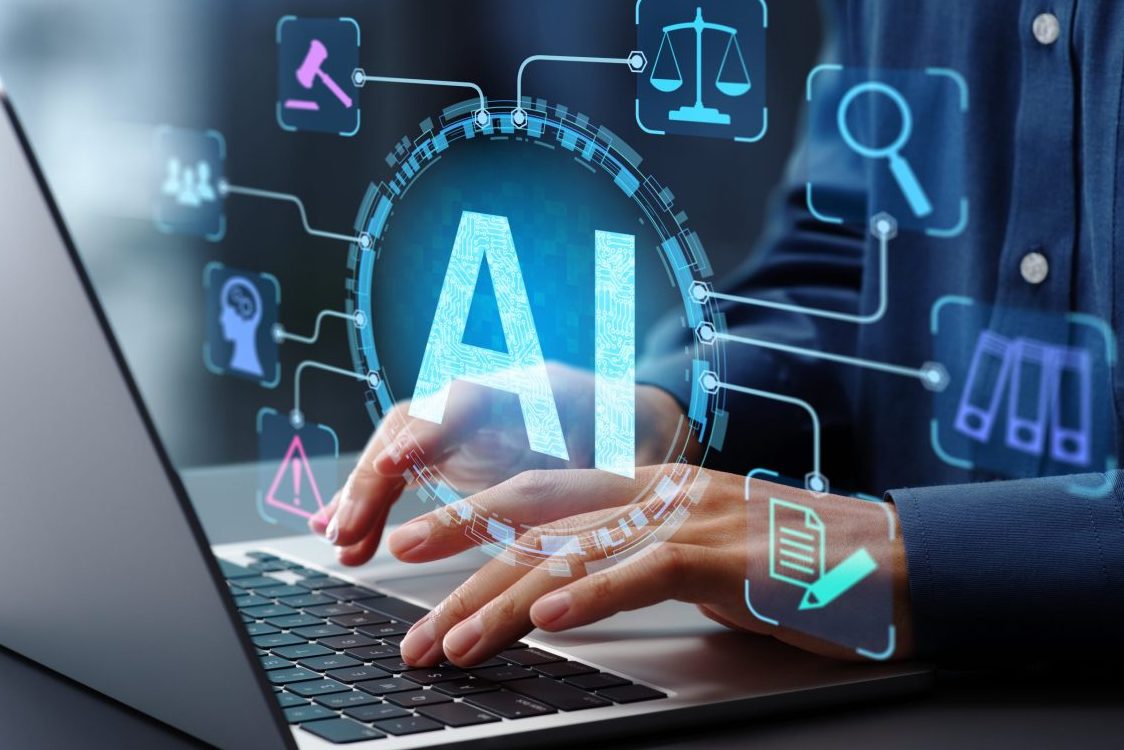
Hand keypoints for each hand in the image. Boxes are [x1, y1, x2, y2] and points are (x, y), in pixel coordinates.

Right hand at [308, 363, 688, 564]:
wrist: (636, 427)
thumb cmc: (638, 440)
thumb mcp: (630, 455)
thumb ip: (602, 470)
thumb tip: (593, 502)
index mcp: (534, 388)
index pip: (465, 398)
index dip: (427, 431)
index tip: (397, 463)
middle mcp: (488, 398)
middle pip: (414, 423)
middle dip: (375, 475)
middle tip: (348, 529)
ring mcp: (466, 424)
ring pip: (399, 449)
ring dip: (365, 496)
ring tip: (340, 543)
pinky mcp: (455, 454)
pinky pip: (403, 473)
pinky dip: (375, 505)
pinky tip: (347, 535)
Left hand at [385, 469, 913, 666]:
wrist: (898, 563)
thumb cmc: (795, 567)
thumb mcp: (698, 553)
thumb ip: (633, 558)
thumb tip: (564, 589)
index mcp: (646, 487)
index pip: (540, 496)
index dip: (471, 514)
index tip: (415, 546)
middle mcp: (658, 491)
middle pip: (537, 514)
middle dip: (460, 546)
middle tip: (396, 581)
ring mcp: (691, 516)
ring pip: (578, 548)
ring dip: (505, 597)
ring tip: (450, 640)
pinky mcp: (728, 554)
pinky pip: (646, 570)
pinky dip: (594, 592)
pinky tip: (550, 618)